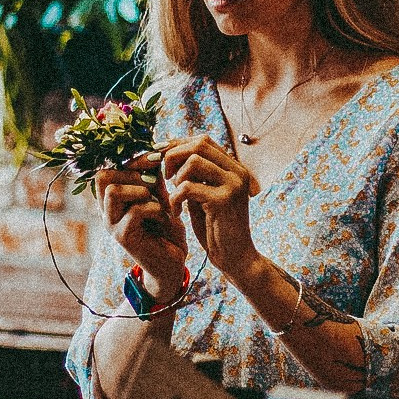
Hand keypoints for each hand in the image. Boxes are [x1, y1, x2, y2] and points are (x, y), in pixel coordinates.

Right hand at [95, 160, 185, 297]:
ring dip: (141, 190)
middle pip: (102, 176)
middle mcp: (105, 209)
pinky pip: (135, 211)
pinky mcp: (123, 237)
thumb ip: (151, 175)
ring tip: (158, 201)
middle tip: (156, 184)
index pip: (106, 166)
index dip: (131, 159)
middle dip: (133, 174)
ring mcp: (111, 224)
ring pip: (113, 191)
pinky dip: (155, 209)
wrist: (172, 261)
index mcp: (110, 197)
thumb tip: (155, 149)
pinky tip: (166, 217)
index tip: (156, 159)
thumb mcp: (158, 194)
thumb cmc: (164, 226)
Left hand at [161, 137, 261, 286]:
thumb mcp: (203, 195)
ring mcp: (233, 184)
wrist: (235, 258)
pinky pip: (188, 187)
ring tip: (174, 196)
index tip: (160, 160)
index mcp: (234, 167)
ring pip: (194, 161)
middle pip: (199, 144)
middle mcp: (238, 171)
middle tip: (165, 177)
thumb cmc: (216, 228)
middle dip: (174, 156)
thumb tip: (167, 152)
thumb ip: (194, 175)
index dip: (178, 146)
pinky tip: (175, 213)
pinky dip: (175, 198)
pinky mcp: (224, 200)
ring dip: (176, 178)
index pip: (203, 140)